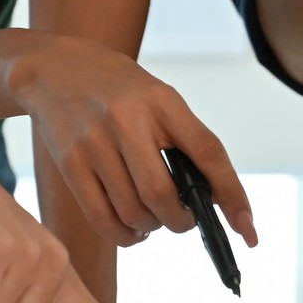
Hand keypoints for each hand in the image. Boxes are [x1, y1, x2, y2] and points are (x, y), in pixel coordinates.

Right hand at [13, 35, 255, 249]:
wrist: (54, 67)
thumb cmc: (119, 88)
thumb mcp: (159, 98)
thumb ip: (186, 139)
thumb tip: (215, 198)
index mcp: (162, 101)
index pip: (207, 152)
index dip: (232, 194)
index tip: (248, 229)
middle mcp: (127, 121)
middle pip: (162, 194)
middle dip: (182, 221)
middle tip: (185, 220)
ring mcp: (94, 143)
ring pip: (133, 211)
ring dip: (153, 227)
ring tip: (154, 219)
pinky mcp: (69, 163)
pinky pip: (102, 218)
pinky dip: (124, 234)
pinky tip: (133, 227)